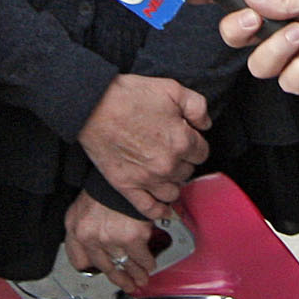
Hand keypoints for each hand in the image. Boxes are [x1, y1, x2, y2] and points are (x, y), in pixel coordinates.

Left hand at [64, 192, 160, 295]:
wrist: (120, 177)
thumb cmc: (103, 189)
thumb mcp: (79, 208)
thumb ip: (78, 231)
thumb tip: (85, 252)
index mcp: (78, 231)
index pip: (79, 260)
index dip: (90, 269)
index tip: (100, 273)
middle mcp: (93, 239)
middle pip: (106, 268)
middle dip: (119, 279)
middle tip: (127, 284)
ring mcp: (113, 240)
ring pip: (125, 266)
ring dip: (135, 275)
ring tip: (141, 279)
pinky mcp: (133, 238)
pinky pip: (142, 259)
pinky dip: (147, 264)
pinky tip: (149, 265)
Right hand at [77, 75, 207, 215]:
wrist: (93, 106)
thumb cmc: (129, 95)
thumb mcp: (171, 88)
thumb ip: (197, 106)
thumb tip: (205, 124)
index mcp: (182, 141)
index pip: (202, 152)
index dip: (193, 143)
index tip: (184, 137)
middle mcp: (168, 165)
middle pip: (188, 172)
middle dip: (182, 161)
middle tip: (169, 149)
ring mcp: (147, 179)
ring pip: (173, 192)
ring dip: (172, 183)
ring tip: (164, 172)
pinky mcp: (127, 186)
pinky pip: (150, 209)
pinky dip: (159, 211)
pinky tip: (162, 207)